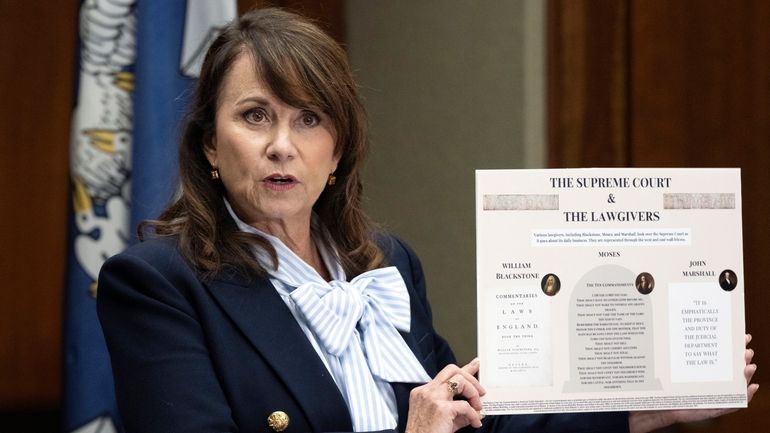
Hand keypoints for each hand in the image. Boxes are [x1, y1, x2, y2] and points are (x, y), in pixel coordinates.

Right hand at [405, 358, 485, 432]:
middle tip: (481, 391)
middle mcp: (426, 391)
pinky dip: (474, 415)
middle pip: (452, 370)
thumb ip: (458, 412)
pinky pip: (465, 406)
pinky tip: (475, 422)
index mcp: (423, 392)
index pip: (446, 375)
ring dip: (473, 393)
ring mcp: (433, 398)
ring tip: (478, 407)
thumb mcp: (441, 420)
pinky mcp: (441, 408)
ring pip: (460, 381)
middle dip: (471, 378)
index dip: (463, 369)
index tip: (475, 364)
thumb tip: (475, 410)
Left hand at [629, 334, 758, 432]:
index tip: (742, 335)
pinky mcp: (709, 411)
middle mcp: (706, 383)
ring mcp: (709, 397)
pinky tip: (751, 388)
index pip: (717, 357)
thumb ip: (671, 351)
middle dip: (741, 359)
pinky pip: (730, 406)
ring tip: (749, 366)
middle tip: (746, 349)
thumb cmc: (653, 385)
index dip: (731, 347)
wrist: (647, 407)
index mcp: (697, 371)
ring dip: (745, 377)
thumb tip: (673, 322)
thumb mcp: (663, 365)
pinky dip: (743, 398)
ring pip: (734, 387)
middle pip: (729, 370)